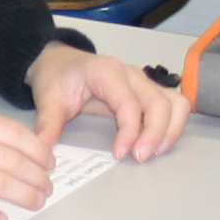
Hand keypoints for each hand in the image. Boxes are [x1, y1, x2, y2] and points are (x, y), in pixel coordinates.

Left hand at [32, 44, 185, 161]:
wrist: (59, 62)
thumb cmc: (57, 77)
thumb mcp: (48, 98)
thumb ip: (48, 124)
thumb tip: (45, 151)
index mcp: (106, 72)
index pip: (129, 103)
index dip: (129, 131)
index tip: (120, 154)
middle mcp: (131, 75)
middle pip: (158, 103)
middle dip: (154, 134)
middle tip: (140, 158)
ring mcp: (143, 82)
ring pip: (174, 103)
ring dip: (170, 130)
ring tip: (154, 153)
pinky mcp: (148, 92)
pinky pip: (174, 105)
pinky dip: (173, 125)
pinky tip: (159, 144)